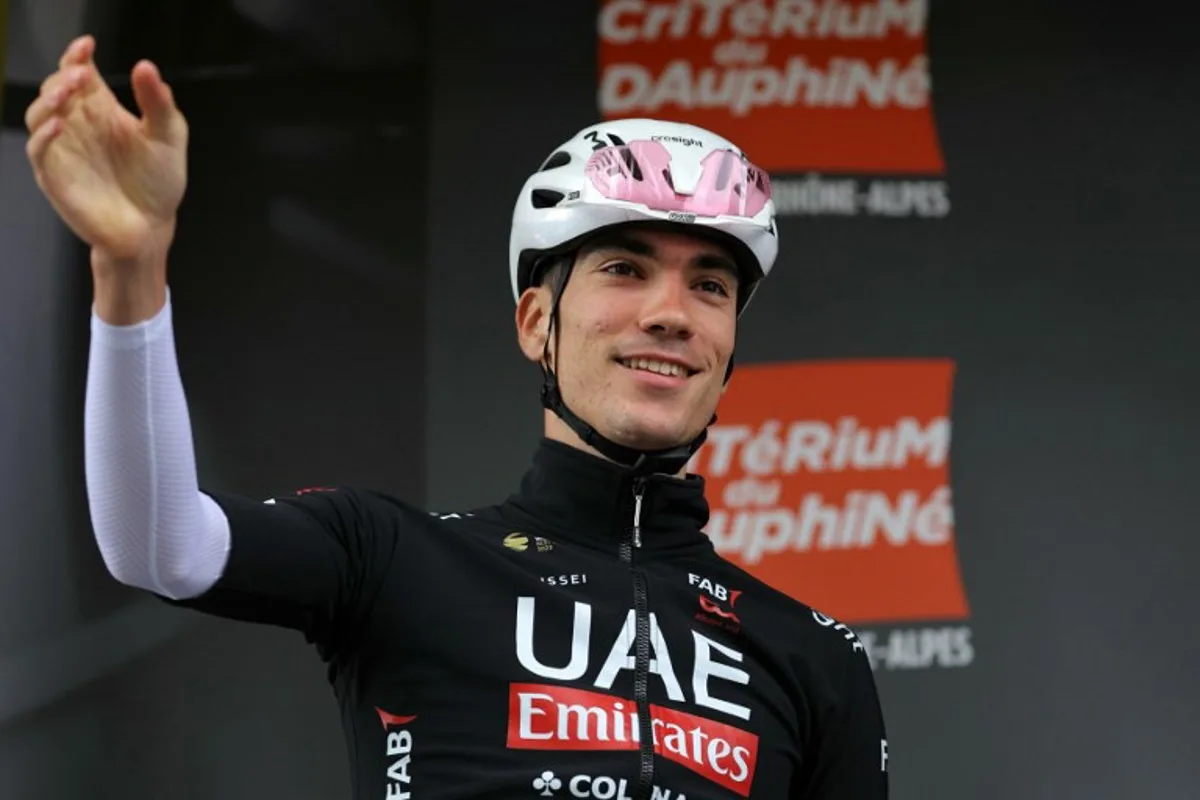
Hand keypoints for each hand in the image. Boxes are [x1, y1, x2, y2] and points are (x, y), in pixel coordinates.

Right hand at [25, 35, 188, 266]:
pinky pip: (39, 151)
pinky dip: (44, 136)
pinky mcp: (55, 176)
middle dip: (65, 77)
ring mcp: (64, 149)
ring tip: (67, 95)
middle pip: (56, 89)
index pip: (80, 72)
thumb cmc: (158, 181)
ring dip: (49, 101)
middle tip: (83, 75)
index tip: (88, 45)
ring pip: (39, 115)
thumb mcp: (168, 136)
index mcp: (101, 108)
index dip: (77, 56)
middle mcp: (78, 124)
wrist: (152, 227)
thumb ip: (159, 103)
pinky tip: (60, 125)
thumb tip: (147, 67)